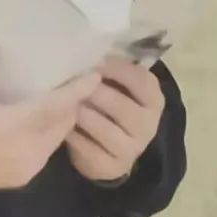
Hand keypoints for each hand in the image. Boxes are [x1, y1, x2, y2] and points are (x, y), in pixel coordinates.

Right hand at [0, 45, 101, 194]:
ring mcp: (28, 167)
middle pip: (63, 122)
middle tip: (75, 78)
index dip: (76, 91)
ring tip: (59, 96)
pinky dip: (51, 132)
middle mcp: (27, 150)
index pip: (53, 108)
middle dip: (73, 101)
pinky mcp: (25, 176)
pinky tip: (40, 120)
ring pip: (59, 137)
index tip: (94, 74)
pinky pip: (48, 150)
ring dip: (63, 117)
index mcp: (10, 129)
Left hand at [64, 54, 164, 182]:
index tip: (94, 61)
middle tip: (74, 83)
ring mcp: (132, 149)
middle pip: (121, 106)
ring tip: (67, 102)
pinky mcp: (112, 167)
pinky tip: (63, 125)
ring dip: (84, 115)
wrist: (108, 149)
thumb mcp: (117, 87)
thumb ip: (111, 71)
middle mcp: (148, 126)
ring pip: (105, 129)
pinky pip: (90, 149)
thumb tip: (89, 50)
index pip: (141, 81)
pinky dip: (75, 137)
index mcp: (153, 100)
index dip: (117, 69)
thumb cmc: (110, 106)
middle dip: (94, 93)